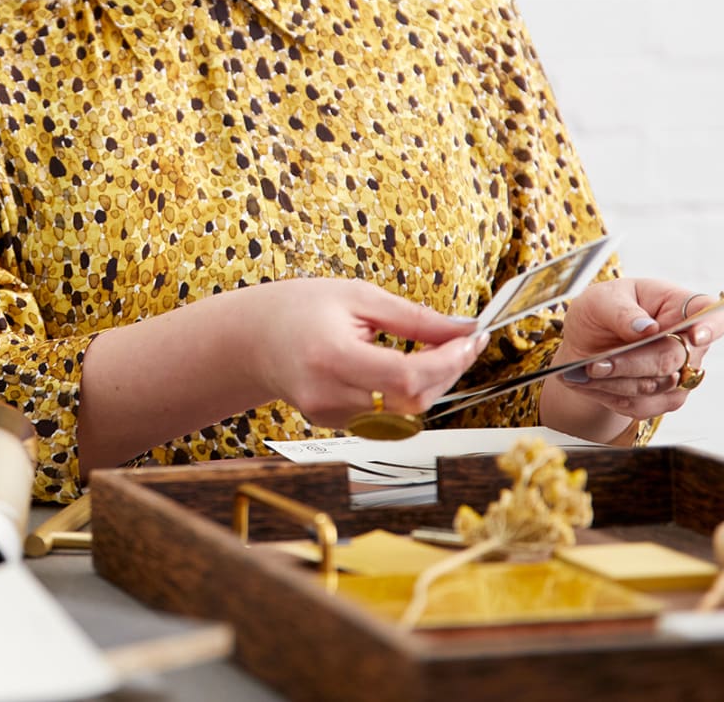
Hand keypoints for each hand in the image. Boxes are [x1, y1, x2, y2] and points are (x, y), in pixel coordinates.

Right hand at [249, 278, 487, 426]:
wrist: (251, 340)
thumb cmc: (300, 309)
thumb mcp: (358, 297)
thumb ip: (414, 317)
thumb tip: (463, 329)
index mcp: (332, 358)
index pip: (406, 376)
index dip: (448, 361)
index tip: (472, 339)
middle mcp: (331, 396)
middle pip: (412, 401)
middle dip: (448, 371)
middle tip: (464, 341)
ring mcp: (332, 417)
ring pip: (406, 414)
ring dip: (432, 384)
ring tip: (436, 351)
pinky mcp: (337, 425)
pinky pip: (389, 416)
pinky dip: (408, 394)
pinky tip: (408, 368)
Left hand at [546, 278, 723, 426]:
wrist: (586, 345)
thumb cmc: (601, 312)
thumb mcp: (600, 299)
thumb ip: (621, 311)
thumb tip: (645, 328)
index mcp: (680, 306)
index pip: (716, 316)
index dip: (712, 327)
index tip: (695, 336)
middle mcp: (690, 343)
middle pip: (673, 358)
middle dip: (630, 363)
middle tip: (596, 364)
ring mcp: (683, 374)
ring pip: (656, 387)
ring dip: (616, 382)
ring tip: (584, 373)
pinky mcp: (667, 399)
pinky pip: (642, 406)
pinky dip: (610, 395)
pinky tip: (589, 383)